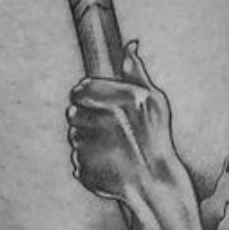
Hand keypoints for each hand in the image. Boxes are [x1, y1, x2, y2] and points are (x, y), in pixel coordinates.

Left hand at [67, 42, 183, 201]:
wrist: (155, 185)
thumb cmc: (156, 139)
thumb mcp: (154, 101)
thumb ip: (137, 72)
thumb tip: (130, 45)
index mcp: (119, 100)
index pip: (80, 89)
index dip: (85, 94)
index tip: (93, 103)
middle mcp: (103, 121)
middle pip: (72, 111)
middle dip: (85, 117)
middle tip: (106, 128)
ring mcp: (91, 147)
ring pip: (72, 136)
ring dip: (85, 139)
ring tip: (110, 147)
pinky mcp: (83, 168)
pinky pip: (75, 158)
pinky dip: (88, 160)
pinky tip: (108, 163)